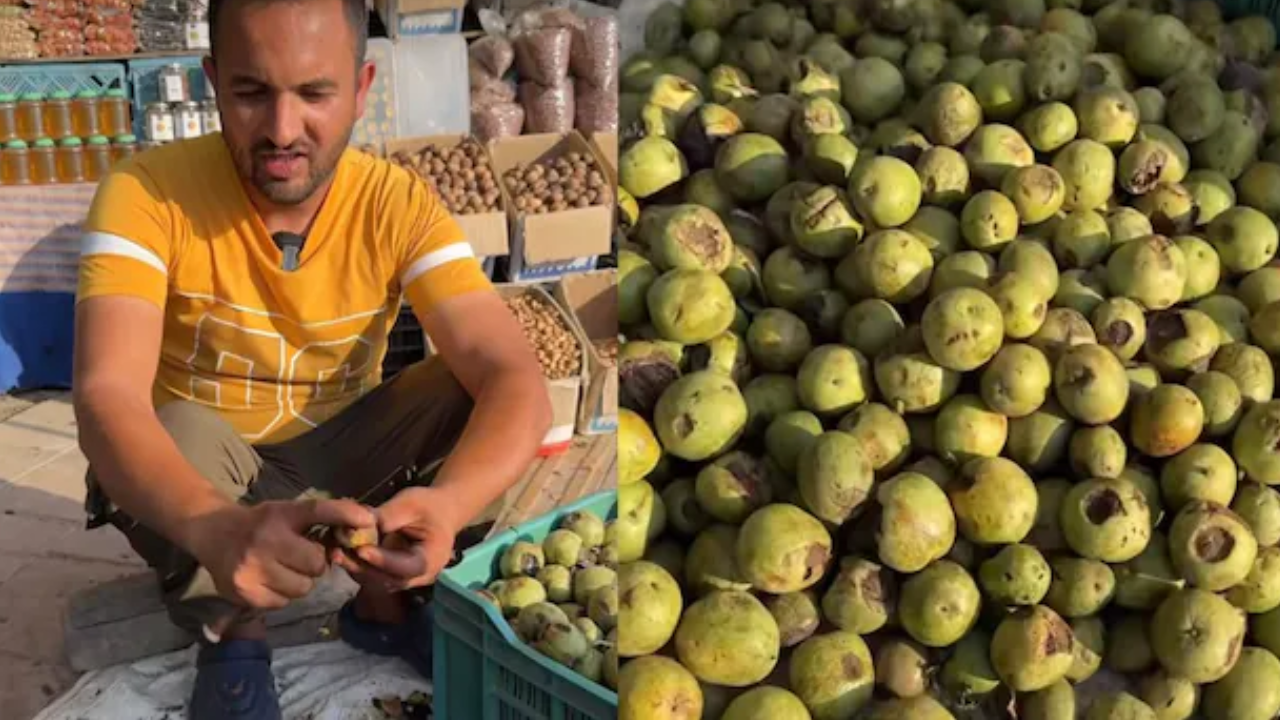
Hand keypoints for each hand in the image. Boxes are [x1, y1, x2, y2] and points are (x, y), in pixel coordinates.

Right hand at [189, 498, 376, 609]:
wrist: (213, 534)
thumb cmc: (262, 523)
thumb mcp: (289, 511)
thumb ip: (324, 518)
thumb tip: (365, 522)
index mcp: (281, 514)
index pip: (317, 510)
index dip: (346, 514)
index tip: (368, 520)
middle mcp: (266, 539)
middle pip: (316, 563)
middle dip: (314, 563)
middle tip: (300, 557)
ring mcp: (252, 568)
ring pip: (302, 588)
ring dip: (299, 582)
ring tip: (282, 569)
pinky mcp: (244, 592)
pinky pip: (283, 602)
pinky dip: (281, 595)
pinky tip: (268, 580)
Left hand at [332, 486, 463, 591]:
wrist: (441, 513)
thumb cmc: (430, 506)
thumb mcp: (412, 503)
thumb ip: (389, 515)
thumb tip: (362, 523)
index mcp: (432, 558)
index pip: (406, 567)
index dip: (383, 561)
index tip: (361, 549)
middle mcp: (419, 576)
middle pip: (388, 580)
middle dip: (361, 567)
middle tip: (338, 552)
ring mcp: (404, 579)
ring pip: (376, 582)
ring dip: (354, 569)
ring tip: (334, 551)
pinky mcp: (391, 576)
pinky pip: (372, 576)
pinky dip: (356, 566)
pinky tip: (340, 552)